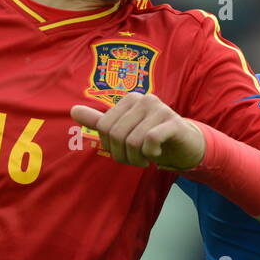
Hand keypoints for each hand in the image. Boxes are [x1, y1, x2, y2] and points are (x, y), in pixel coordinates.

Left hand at [70, 93, 206, 169]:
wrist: (186, 144)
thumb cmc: (153, 137)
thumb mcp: (124, 129)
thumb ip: (99, 121)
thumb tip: (73, 110)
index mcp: (130, 99)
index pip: (104, 127)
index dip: (109, 146)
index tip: (123, 151)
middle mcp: (144, 99)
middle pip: (117, 134)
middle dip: (123, 155)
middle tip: (135, 160)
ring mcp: (161, 109)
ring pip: (133, 140)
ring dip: (137, 158)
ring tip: (146, 158)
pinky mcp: (174, 122)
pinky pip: (151, 140)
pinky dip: (150, 153)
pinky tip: (156, 154)